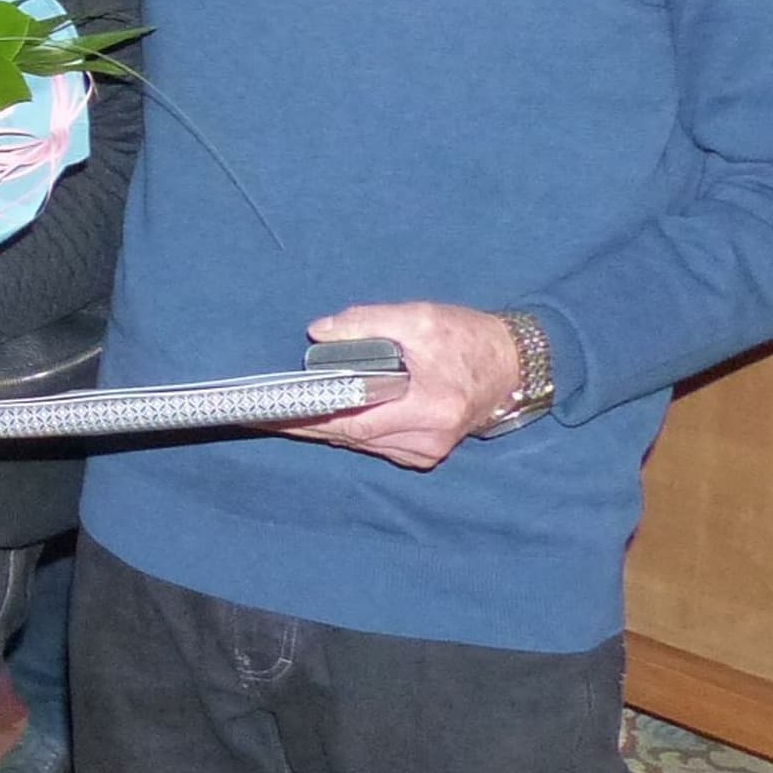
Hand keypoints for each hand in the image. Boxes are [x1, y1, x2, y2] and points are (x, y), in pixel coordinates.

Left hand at [286, 302, 523, 470]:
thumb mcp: (420, 318)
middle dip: (306, 423)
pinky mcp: (424, 454)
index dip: (308, 419)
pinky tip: (326, 413)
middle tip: (261, 413)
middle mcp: (428, 440)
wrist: (511, 366)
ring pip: (360, 442)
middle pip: (350, 437)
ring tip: (283, 411)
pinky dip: (350, 428)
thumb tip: (319, 332)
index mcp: (431, 408)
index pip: (353, 422)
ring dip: (325, 426)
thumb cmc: (468, 339)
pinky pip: (374, 443)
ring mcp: (426, 452)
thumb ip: (368, 322)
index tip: (270, 415)